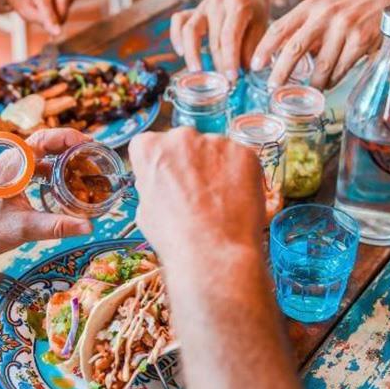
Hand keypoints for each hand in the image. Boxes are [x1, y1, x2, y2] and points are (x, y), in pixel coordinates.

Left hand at [0, 0, 77, 35]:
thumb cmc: (23, 0)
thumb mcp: (26, 12)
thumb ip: (42, 20)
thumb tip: (57, 31)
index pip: (45, 1)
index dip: (52, 18)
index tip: (57, 32)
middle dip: (62, 14)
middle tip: (55, 24)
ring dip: (65, 8)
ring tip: (53, 12)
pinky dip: (68, 2)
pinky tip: (57, 2)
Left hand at [0, 128, 91, 262]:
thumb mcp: (23, 229)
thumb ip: (57, 227)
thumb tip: (88, 227)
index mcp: (10, 167)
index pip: (41, 139)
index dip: (65, 137)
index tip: (86, 142)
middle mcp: (9, 163)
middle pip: (44, 143)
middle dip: (69, 145)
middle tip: (92, 153)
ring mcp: (9, 170)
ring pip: (41, 155)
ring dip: (62, 158)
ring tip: (84, 165)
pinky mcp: (10, 180)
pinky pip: (36, 167)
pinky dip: (53, 170)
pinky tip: (67, 182)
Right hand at [129, 128, 264, 266]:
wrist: (214, 252)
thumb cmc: (175, 238)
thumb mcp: (145, 211)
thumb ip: (153, 186)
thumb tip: (164, 184)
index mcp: (149, 148)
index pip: (151, 145)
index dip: (161, 166)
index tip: (168, 181)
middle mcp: (180, 137)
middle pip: (184, 143)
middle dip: (188, 162)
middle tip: (195, 193)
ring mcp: (215, 142)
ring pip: (214, 150)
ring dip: (215, 168)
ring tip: (218, 202)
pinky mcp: (244, 152)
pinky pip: (239, 159)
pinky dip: (239, 175)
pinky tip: (235, 200)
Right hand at [170, 0, 269, 80]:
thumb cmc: (256, 5)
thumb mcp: (263, 22)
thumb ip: (253, 45)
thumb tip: (245, 69)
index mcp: (238, 5)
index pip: (230, 37)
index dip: (230, 60)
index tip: (232, 78)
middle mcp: (217, 3)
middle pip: (213, 40)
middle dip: (218, 65)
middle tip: (224, 83)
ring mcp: (203, 5)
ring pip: (189, 31)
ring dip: (192, 55)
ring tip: (198, 72)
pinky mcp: (194, 9)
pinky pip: (178, 21)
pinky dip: (176, 37)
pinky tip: (180, 52)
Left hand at [251, 0, 389, 89]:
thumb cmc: (351, 8)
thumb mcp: (324, 8)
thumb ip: (304, 27)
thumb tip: (279, 58)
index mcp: (311, 6)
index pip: (280, 27)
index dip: (264, 48)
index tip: (254, 66)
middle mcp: (325, 14)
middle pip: (295, 49)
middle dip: (281, 73)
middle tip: (273, 88)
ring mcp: (343, 27)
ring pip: (321, 66)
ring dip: (313, 83)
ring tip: (310, 90)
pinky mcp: (360, 40)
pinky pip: (341, 69)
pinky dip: (334, 80)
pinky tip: (331, 83)